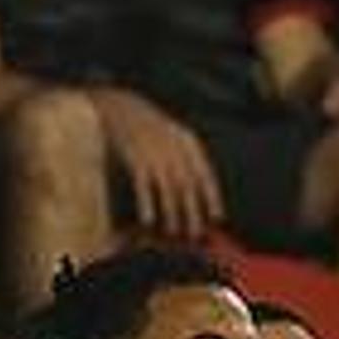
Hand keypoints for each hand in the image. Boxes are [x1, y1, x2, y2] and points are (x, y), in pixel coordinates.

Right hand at [92, 88, 225, 238]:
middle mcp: (176, 150)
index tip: (217, 217)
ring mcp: (156, 154)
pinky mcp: (135, 159)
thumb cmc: (149, 125)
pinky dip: (147, 204)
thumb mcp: (175, 134)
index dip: (212, 198)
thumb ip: (187, 157)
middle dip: (193, 212)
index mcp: (189, 143)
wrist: (121, 106)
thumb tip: (195, 188)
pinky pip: (143, 187)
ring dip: (172, 213)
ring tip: (174, 231)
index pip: (206, 175)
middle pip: (189, 187)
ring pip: (169, 190)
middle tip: (195, 233)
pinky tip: (149, 220)